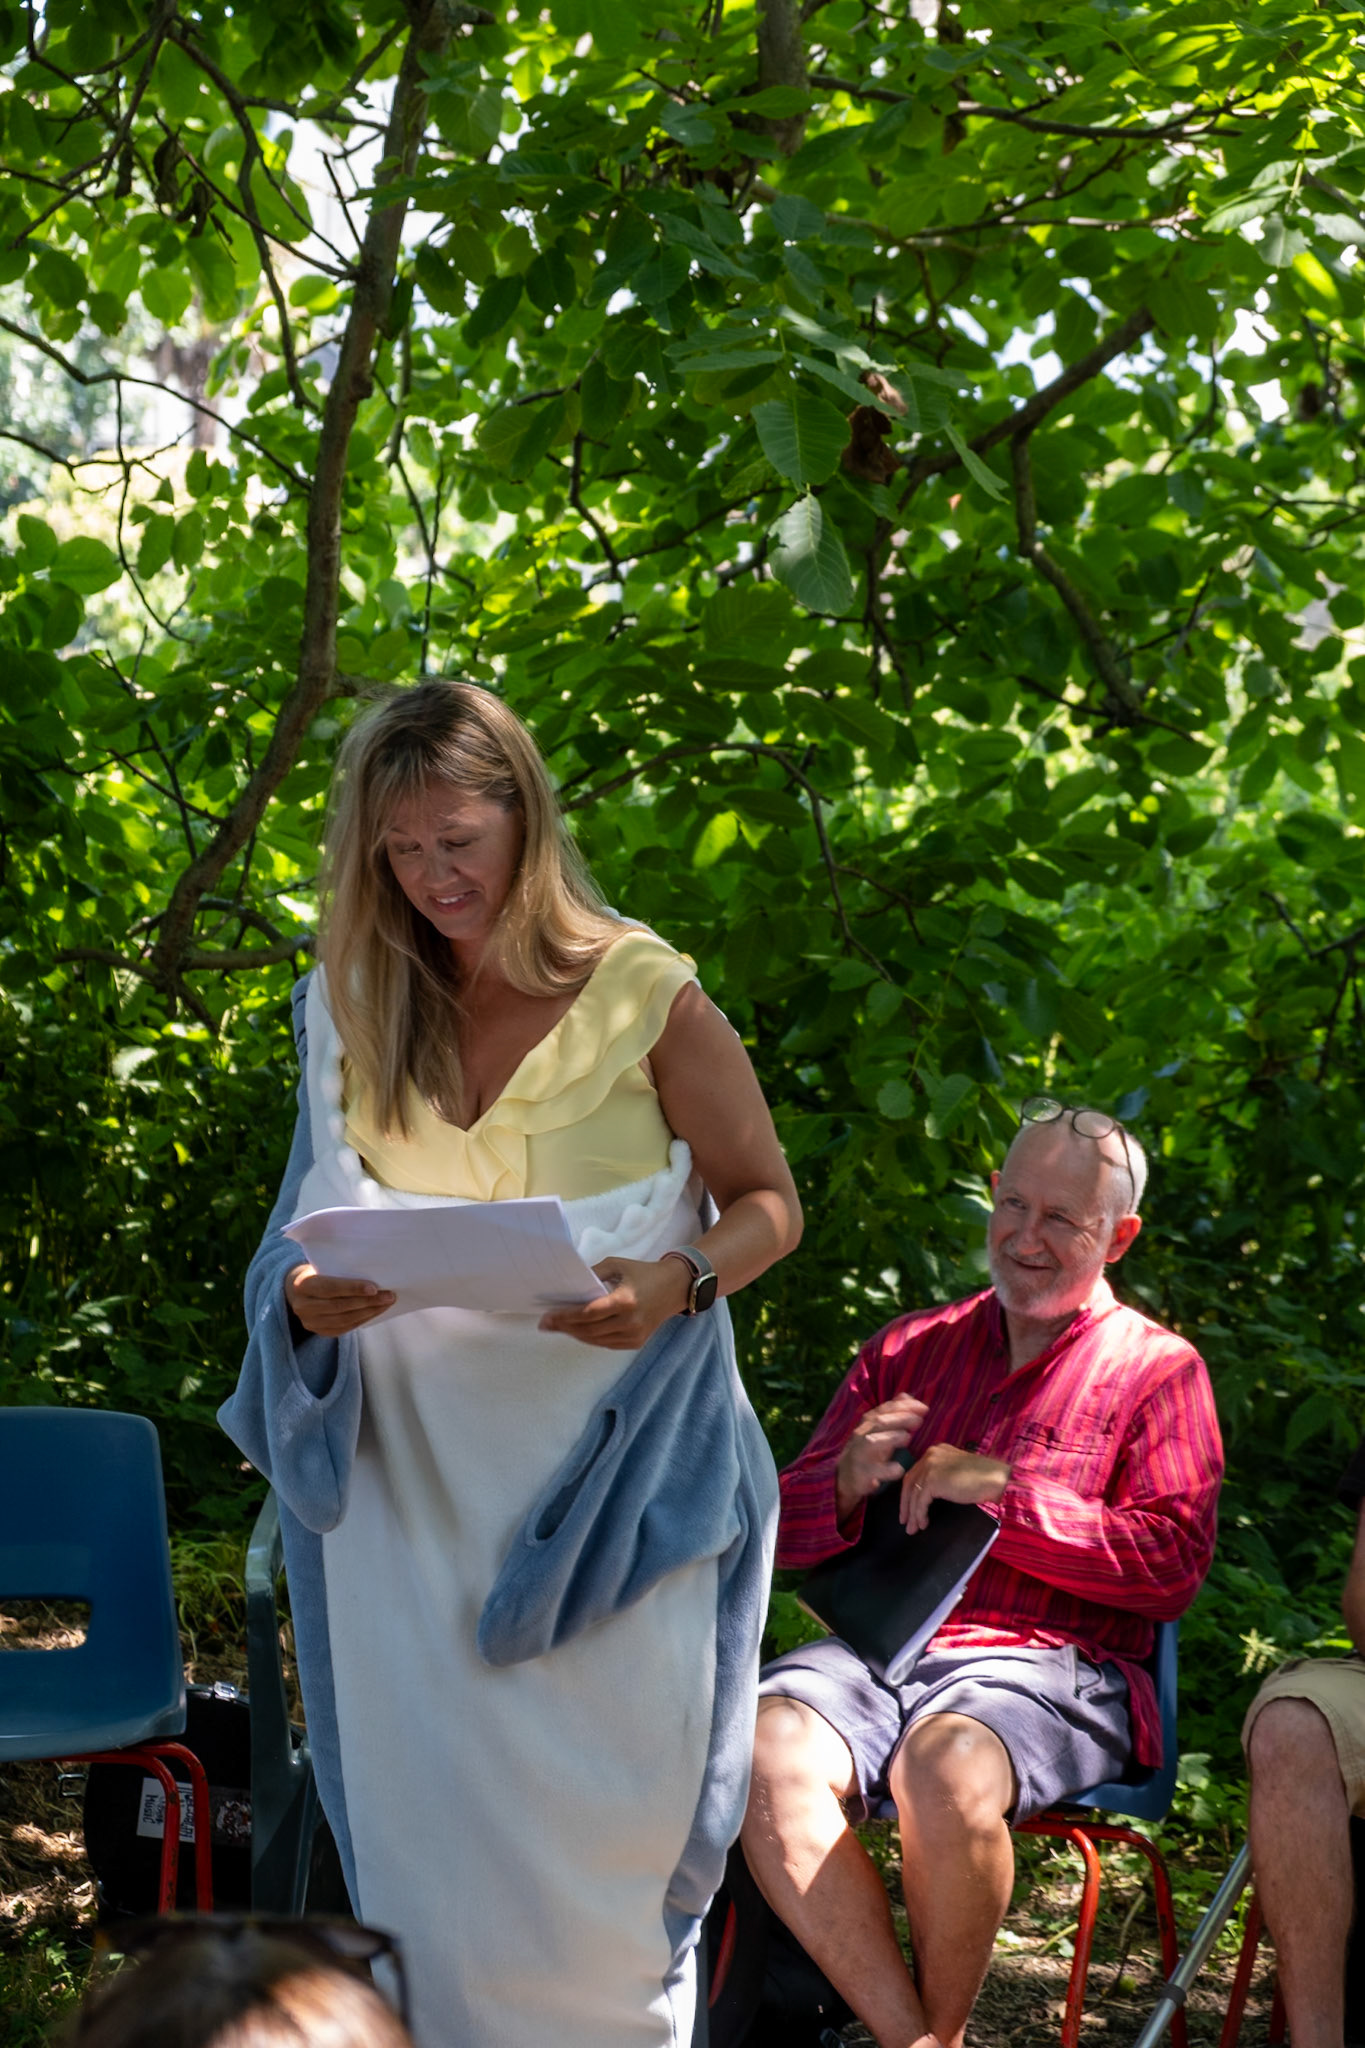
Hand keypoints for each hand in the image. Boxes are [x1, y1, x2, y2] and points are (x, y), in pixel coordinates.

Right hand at [285, 1263, 395, 1336]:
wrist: (296, 1289)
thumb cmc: (317, 1271)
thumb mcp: (321, 1266)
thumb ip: (339, 1269)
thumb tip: (373, 1271)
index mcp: (302, 1285)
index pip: (330, 1288)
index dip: (353, 1288)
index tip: (374, 1288)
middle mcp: (302, 1306)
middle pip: (340, 1306)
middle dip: (367, 1302)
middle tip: (389, 1296)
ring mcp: (309, 1322)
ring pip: (344, 1320)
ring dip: (369, 1312)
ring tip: (387, 1303)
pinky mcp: (318, 1331)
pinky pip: (344, 1328)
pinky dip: (362, 1320)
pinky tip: (375, 1312)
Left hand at [537, 1255, 692, 1349]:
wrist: (675, 1288)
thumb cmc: (643, 1273)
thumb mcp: (617, 1265)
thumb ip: (593, 1274)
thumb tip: (569, 1285)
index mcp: (625, 1300)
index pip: (588, 1313)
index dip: (565, 1317)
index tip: (548, 1317)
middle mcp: (630, 1322)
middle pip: (588, 1329)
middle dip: (564, 1327)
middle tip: (546, 1324)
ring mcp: (634, 1335)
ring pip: (595, 1340)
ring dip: (575, 1333)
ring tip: (559, 1326)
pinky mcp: (636, 1342)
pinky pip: (606, 1343)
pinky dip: (590, 1338)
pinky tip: (578, 1330)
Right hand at [835, 1394, 928, 1528]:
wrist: (845, 1477)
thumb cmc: (868, 1451)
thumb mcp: (878, 1430)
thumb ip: (892, 1413)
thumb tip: (907, 1396)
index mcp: (868, 1423)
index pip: (885, 1409)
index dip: (904, 1407)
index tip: (923, 1407)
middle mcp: (862, 1435)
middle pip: (880, 1422)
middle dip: (901, 1418)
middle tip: (920, 1419)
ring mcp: (860, 1454)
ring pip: (874, 1442)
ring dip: (892, 1438)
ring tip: (908, 1438)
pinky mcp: (861, 1474)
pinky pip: (874, 1471)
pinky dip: (887, 1469)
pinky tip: (899, 1468)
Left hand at [899, 1442, 1009, 1532]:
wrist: (996, 1479)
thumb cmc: (982, 1478)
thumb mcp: (956, 1471)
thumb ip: (941, 1475)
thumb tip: (926, 1494)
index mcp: (935, 1451)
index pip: (915, 1472)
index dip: (910, 1491)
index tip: (908, 1507)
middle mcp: (930, 1455)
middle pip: (910, 1482)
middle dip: (906, 1504)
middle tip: (905, 1520)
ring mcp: (930, 1467)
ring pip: (913, 1493)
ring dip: (912, 1513)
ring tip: (913, 1528)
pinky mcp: (933, 1480)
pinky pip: (920, 1501)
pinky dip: (920, 1514)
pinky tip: (923, 1523)